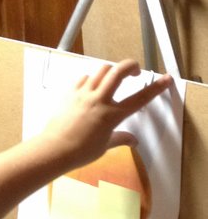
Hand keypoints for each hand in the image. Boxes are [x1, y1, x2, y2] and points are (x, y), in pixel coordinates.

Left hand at [41, 58, 172, 169]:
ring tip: (111, 82)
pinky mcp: (71, 93)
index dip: (156, 88)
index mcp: (112, 115)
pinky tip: (92, 88)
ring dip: (111, 71)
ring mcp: (84, 94)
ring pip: (102, 70)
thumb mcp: (104, 147)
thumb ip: (120, 139)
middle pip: (119, 71)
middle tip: (134, 72)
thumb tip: (134, 140)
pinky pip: (85, 78)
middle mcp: (100, 100)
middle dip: (131, 66)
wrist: (53, 150)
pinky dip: (92, 79)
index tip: (166, 79)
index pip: (140, 99)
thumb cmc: (79, 152)